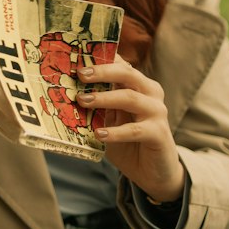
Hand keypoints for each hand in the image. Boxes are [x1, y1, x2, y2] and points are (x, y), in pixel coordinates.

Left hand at [75, 57, 184, 203]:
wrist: (153, 172)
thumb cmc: (128, 143)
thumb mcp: (111, 121)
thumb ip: (99, 107)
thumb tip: (70, 94)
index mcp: (139, 86)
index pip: (121, 65)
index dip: (102, 58)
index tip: (79, 56)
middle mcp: (151, 94)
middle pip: (128, 74)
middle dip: (103, 71)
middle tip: (80, 74)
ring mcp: (157, 112)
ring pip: (130, 98)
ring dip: (104, 98)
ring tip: (83, 101)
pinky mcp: (159, 133)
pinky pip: (135, 129)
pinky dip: (116, 131)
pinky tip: (99, 134)